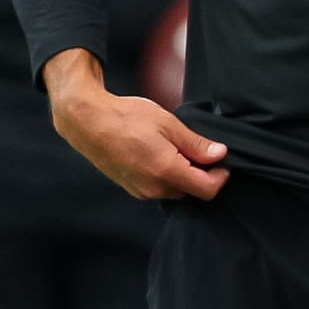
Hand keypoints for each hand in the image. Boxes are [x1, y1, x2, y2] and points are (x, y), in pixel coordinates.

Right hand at [45, 48, 228, 200]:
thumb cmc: (126, 117)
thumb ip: (196, 144)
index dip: (220, 177)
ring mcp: (141, 191)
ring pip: (175, 191)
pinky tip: (159, 154)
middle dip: (201, 174)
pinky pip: (159, 189)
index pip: (207, 190)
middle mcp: (154, 188)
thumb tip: (220, 154)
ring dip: (182, 175)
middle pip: (192, 191)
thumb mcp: (168, 123)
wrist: (88, 122)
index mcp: (166, 171)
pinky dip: (166, 176)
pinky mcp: (132, 189)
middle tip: (196, 149)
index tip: (221, 161)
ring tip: (174, 148)